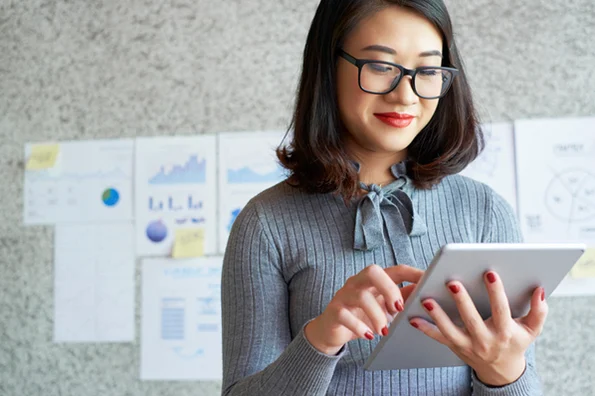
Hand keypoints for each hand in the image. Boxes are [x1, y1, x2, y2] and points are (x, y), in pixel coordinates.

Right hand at [305, 264, 423, 354]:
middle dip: (389, 289)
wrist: (333, 330)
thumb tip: (427, 293)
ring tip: (384, 331)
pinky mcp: (334, 311)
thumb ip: (403, 299)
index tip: (428, 283)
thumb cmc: (362, 316)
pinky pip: (345, 315)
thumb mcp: (386, 308)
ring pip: (360, 296)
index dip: (413, 274)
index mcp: (374, 280)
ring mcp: (344, 295)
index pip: (395, 270)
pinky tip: (368, 335)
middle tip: (399, 309)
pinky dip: (359, 327)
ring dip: (377, 315)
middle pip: (373, 271)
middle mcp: (358, 283)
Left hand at [410, 271, 547, 385]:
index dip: (496, 292)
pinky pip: (438, 338)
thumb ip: (538, 310)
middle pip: (472, 319)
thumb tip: (539, 290)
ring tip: (426, 299)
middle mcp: (485, 340)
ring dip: (437, 315)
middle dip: (462, 301)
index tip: (489, 273)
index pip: (501, 310)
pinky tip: (412, 317)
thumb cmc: (515, 341)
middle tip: (452, 282)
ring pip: (450, 330)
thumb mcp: (531, 329)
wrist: (501, 370)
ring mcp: (468, 345)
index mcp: (505, 332)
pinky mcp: (455, 347)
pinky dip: (425, 329)